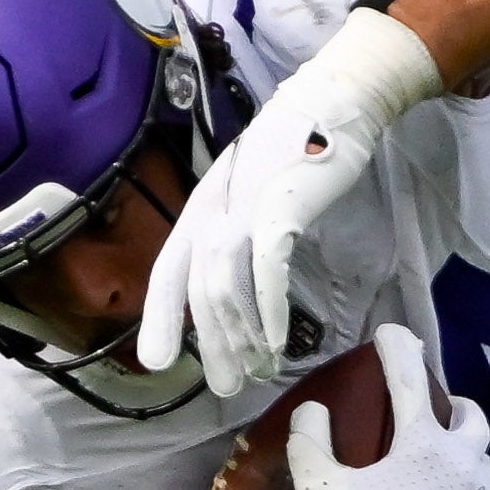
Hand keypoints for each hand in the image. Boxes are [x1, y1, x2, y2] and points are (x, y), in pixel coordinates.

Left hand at [140, 7, 445, 395]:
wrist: (335, 103)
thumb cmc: (299, 152)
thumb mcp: (257, 192)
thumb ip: (241, 231)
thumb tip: (238, 278)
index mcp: (203, 207)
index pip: (169, 269)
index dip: (160, 317)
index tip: (155, 362)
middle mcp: (213, 208)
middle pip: (199, 289)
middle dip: (211, 345)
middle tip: (227, 387)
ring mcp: (244, 206)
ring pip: (226, 284)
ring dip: (242, 335)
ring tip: (261, 370)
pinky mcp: (280, 206)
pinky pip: (266, 266)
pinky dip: (267, 306)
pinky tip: (274, 337)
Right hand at [295, 324, 489, 489]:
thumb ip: (311, 443)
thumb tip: (310, 410)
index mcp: (422, 442)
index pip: (410, 379)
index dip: (399, 350)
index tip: (392, 333)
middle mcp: (464, 460)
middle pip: (469, 415)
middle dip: (452, 403)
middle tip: (436, 406)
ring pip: (486, 457)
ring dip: (469, 450)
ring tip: (451, 457)